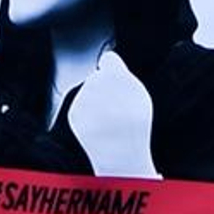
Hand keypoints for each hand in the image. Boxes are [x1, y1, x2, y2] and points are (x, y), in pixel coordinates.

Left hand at [68, 50, 158, 178]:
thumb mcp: (139, 96)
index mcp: (117, 76)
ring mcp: (83, 98)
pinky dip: (86, 115)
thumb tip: (108, 59)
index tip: (114, 76)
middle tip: (116, 108)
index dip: (112, 69)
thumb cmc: (134, 126)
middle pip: (97, 78)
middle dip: (103, 88)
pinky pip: (80, 107)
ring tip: (108, 121)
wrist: (120, 155)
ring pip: (87, 93)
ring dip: (94, 102)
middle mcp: (97, 83)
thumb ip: (123, 75)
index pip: (108, 59)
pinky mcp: (74, 112)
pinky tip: (97, 127)